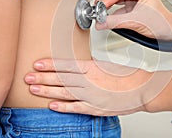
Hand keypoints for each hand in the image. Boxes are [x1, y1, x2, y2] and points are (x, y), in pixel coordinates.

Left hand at [25, 58, 171, 115]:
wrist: (142, 88)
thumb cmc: (128, 75)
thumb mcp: (107, 64)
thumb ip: (91, 66)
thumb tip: (78, 67)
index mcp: (92, 68)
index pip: (66, 65)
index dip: (50, 64)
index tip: (38, 64)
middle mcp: (89, 82)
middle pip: (61, 79)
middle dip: (43, 78)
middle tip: (29, 77)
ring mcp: (91, 96)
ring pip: (65, 93)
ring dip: (48, 91)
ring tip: (35, 89)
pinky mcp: (96, 108)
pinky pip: (76, 108)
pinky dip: (64, 107)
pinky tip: (52, 105)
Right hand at [95, 0, 171, 40]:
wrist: (171, 32)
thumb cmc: (162, 24)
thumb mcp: (136, 23)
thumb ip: (116, 22)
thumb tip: (100, 23)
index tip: (98, 8)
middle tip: (96, 9)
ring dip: (106, 5)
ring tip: (99, 13)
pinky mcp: (133, 7)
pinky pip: (118, 7)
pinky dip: (111, 12)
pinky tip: (106, 17)